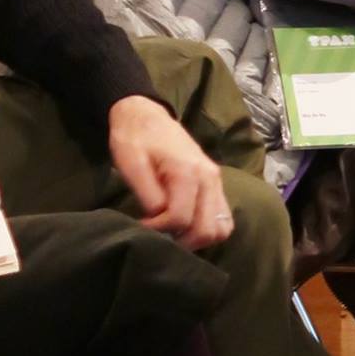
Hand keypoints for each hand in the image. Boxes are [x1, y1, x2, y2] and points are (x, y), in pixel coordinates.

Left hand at [107, 97, 232, 252]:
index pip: (180, 219)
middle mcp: (209, 178)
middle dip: (181, 241)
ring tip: (173, 235)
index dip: (159, 230)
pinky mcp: (216, 184)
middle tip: (159, 237)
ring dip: (198, 239)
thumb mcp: (130, 164)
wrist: (145, 114)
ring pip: (222, 228)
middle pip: (207, 230)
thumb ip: (147, 195)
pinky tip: (185, 228)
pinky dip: (208, 230)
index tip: (142, 226)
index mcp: (187, 171)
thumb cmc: (134, 138)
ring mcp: (216, 182)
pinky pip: (224, 219)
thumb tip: (159, 221)